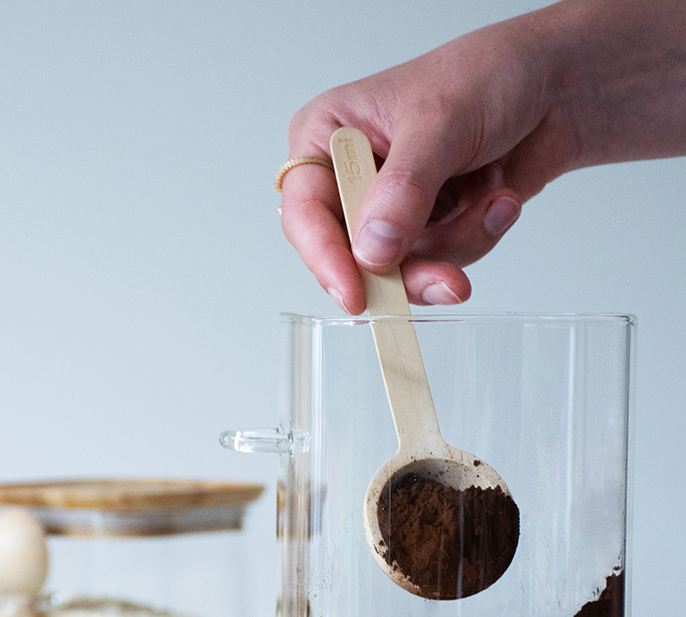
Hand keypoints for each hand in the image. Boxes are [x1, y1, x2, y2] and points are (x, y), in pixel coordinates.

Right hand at [280, 0, 685, 311]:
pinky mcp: (427, 231)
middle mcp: (352, 179)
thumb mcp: (439, 123)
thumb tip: (373, 248)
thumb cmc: (490, 74)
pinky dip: (477, 237)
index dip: (325, 258)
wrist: (560, 86)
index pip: (305, 213)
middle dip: (406, 269)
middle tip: (445, 279)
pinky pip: (440, 265)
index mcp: (328, 137)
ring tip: (492, 198)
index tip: (354, 294)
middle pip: (350, 256)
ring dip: (457, 242)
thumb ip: (404, 189)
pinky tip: (497, 197)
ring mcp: (390, 210)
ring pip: (401, 268)